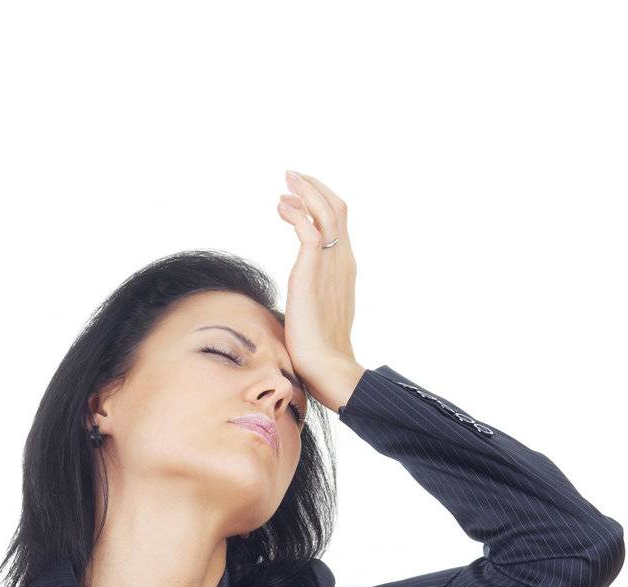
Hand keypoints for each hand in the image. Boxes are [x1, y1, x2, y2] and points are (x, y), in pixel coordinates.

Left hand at [277, 170, 363, 411]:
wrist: (326, 367)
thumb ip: (312, 297)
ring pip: (325, 212)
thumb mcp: (317, 313)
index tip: (297, 198)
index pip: (339, 224)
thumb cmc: (319, 351)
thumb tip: (299, 302)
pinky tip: (282, 208)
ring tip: (286, 183)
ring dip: (306, 192)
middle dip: (315, 188)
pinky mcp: (312, 272)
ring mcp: (331, 265)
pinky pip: (309, 229)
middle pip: (337, 209)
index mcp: (345, 269)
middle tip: (292, 177)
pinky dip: (297, 212)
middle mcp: (342, 261)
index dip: (320, 204)